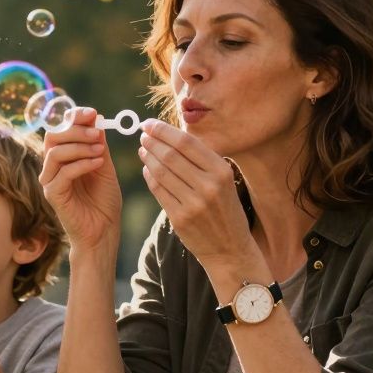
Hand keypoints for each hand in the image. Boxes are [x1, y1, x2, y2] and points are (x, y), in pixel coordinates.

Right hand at [39, 108, 122, 252]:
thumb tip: (96, 120)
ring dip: (80, 146)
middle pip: (53, 137)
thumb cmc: (103, 201)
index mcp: (63, 158)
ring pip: (55, 153)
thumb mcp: (104, 167)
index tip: (93, 113)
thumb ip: (98, 146)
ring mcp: (50, 181)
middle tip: (97, 132)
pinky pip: (63, 173)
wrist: (103, 231)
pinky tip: (98, 163)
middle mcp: (52, 168)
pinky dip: (82, 164)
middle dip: (76, 130)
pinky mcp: (53, 195)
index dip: (73, 118)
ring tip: (100, 150)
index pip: (60, 130)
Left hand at [137, 119, 256, 264]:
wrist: (230, 248)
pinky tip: (147, 169)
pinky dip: (149, 177)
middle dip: (152, 141)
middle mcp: (209, 185)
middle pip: (170, 155)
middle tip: (143, 135)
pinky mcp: (180, 218)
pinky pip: (158, 191)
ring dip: (147, 157)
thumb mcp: (223, 180)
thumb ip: (202, 159)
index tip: (149, 124)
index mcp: (221, 170)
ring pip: (161, 172)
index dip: (163, 130)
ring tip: (143, 150)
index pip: (186, 142)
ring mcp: (194, 203)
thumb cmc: (224, 209)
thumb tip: (170, 135)